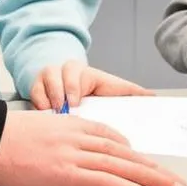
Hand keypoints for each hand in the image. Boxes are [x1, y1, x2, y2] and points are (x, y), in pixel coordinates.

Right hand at [0, 110, 186, 185]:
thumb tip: (65, 159)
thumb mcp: (36, 132)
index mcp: (70, 125)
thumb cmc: (2, 140)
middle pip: (125, 153)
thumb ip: (56, 142)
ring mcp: (74, 155)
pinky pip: (110, 183)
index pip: (109, 137)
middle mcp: (78, 138)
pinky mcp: (68, 173)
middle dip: (154, 169)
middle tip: (178, 183)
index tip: (146, 164)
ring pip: (124, 167)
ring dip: (154, 182)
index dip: (131, 152)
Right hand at [28, 59, 151, 110]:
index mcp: (82, 70)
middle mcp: (63, 70)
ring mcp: (47, 77)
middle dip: (60, 94)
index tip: (76, 102)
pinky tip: (44, 115)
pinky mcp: (35, 86)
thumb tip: (153, 97)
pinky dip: (38, 104)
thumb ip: (129, 92)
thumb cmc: (91, 90)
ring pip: (43, 83)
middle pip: (57, 76)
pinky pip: (33, 93)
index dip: (74, 88)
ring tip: (55, 114)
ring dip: (48, 99)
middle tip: (64, 110)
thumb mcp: (110, 88)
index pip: (76, 74)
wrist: (67, 83)